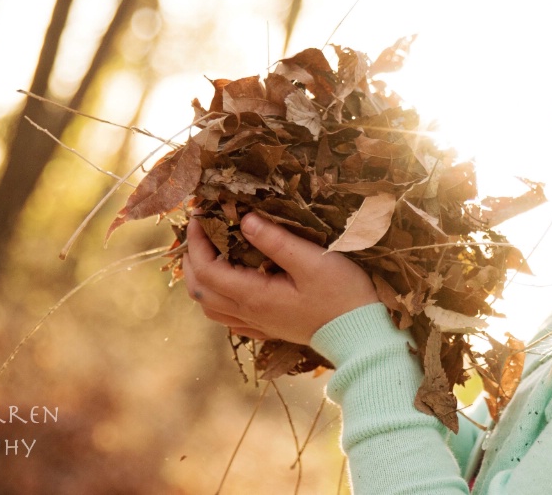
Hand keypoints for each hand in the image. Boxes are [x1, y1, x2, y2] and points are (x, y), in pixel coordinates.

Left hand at [182, 213, 378, 344]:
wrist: (360, 336)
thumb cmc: (342, 295)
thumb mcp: (312, 261)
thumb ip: (276, 241)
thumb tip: (246, 219)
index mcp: (254, 295)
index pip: (207, 270)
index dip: (196, 242)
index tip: (199, 215)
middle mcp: (249, 313)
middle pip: (200, 291)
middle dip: (191, 258)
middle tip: (199, 229)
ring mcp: (258, 324)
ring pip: (211, 308)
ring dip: (201, 279)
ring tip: (208, 253)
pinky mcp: (268, 328)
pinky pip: (229, 318)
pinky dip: (218, 298)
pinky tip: (230, 284)